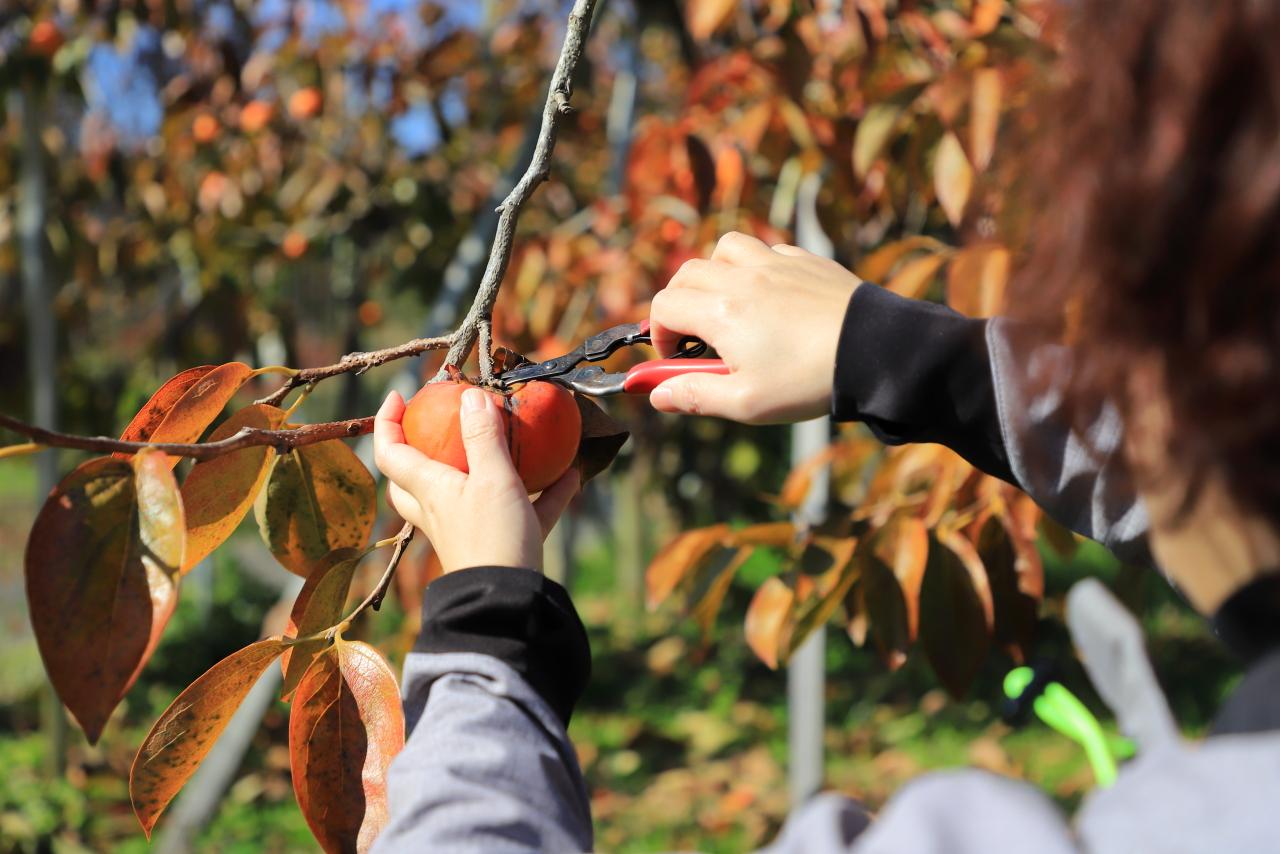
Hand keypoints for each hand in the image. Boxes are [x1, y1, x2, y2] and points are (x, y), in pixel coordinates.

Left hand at [373, 387, 578, 572]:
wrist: (508, 603)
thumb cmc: (493, 538)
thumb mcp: (493, 481)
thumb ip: (484, 438)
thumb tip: (472, 397)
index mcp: (430, 491)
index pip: (391, 453)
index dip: (386, 423)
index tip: (399, 395)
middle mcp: (441, 511)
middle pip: (412, 482)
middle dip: (415, 454)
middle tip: (433, 429)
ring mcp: (470, 530)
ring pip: (466, 496)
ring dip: (485, 469)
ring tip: (512, 444)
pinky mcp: (501, 546)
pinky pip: (520, 512)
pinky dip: (543, 494)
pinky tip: (571, 475)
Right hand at [648, 231, 861, 423]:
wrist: (876, 350)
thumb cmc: (808, 381)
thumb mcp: (746, 402)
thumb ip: (695, 395)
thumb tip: (657, 395)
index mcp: (721, 312)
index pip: (664, 306)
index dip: (659, 334)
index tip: (675, 359)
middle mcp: (743, 278)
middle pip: (688, 275)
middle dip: (679, 304)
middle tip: (693, 338)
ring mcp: (777, 264)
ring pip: (726, 249)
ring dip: (715, 273)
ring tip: (727, 304)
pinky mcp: (807, 261)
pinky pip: (769, 250)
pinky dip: (757, 267)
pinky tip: (770, 295)